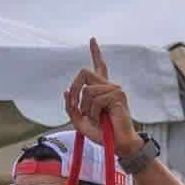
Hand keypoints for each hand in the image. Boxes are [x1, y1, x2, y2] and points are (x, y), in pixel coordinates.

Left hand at [65, 38, 143, 158]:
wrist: (118, 145)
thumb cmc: (102, 134)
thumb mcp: (80, 122)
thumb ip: (71, 108)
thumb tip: (66, 91)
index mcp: (101, 90)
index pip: (99, 66)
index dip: (95, 53)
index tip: (92, 39)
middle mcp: (109, 86)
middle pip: (84, 73)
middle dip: (74, 90)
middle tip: (75, 107)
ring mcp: (114, 89)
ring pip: (88, 90)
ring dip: (86, 109)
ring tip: (95, 119)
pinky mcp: (118, 95)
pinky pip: (95, 99)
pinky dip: (93, 113)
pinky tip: (101, 119)